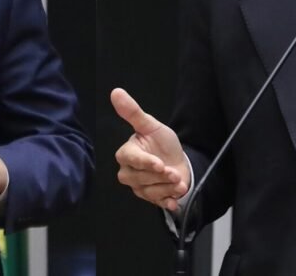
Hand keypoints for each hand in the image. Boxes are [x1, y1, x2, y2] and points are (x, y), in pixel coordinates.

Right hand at [111, 87, 188, 211]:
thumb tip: (116, 92)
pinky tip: (174, 200)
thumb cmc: (162, 143)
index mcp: (126, 153)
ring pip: (149, 191)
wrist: (178, 161)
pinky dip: (166, 202)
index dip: (146, 163)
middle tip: (174, 173)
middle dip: (160, 177)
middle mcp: (128, 172)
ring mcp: (138, 187)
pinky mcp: (149, 198)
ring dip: (167, 188)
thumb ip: (133, 112)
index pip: (131, 160)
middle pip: (139, 179)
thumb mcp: (151, 125)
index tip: (160, 164)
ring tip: (179, 182)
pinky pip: (155, 203)